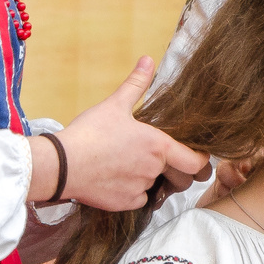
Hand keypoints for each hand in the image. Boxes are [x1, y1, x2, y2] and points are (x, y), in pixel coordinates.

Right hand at [31, 58, 208, 210]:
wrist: (62, 164)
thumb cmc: (89, 133)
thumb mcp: (115, 105)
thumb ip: (136, 84)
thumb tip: (148, 59)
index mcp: (158, 146)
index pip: (197, 161)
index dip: (201, 160)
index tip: (196, 156)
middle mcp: (153, 170)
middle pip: (181, 178)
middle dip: (176, 172)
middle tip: (160, 161)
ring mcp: (140, 189)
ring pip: (156, 187)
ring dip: (152, 180)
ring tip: (132, 165)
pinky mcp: (125, 203)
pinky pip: (138, 199)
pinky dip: (133, 192)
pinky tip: (117, 178)